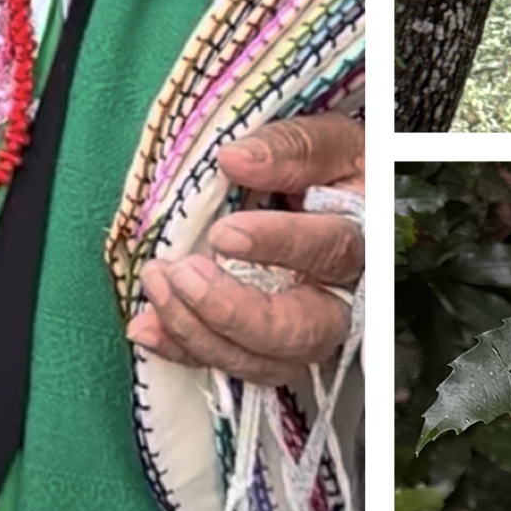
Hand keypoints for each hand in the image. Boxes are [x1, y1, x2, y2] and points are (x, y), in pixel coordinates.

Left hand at [126, 114, 363, 393]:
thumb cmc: (335, 172)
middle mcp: (343, 301)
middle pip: (299, 331)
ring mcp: (308, 335)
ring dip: (199, 332)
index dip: (278, 246)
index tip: (224, 233)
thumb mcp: (329, 143)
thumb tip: (233, 161)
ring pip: (264, 361)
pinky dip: (185, 351)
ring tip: (156, 285)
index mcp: (363, 242)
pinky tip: (147, 327)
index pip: (330, 252)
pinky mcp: (273, 351)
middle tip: (181, 274)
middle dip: (232, 311)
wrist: (335, 203)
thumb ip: (292, 149)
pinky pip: (233, 367)